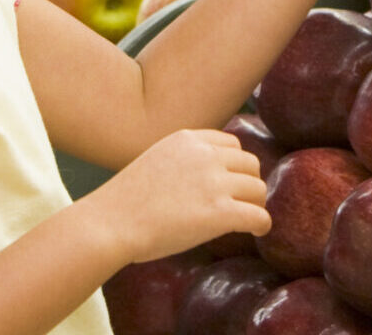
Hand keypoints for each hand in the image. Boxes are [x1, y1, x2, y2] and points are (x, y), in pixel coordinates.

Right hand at [89, 128, 270, 263]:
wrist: (109, 224)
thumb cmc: (124, 202)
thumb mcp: (155, 161)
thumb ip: (183, 161)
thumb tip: (206, 178)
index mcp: (188, 139)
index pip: (232, 144)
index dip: (236, 166)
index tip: (233, 182)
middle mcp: (205, 156)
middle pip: (250, 164)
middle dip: (249, 183)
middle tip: (244, 202)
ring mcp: (214, 183)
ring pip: (258, 189)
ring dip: (256, 204)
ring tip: (249, 218)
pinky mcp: (220, 213)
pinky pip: (258, 216)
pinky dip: (262, 224)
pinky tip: (258, 232)